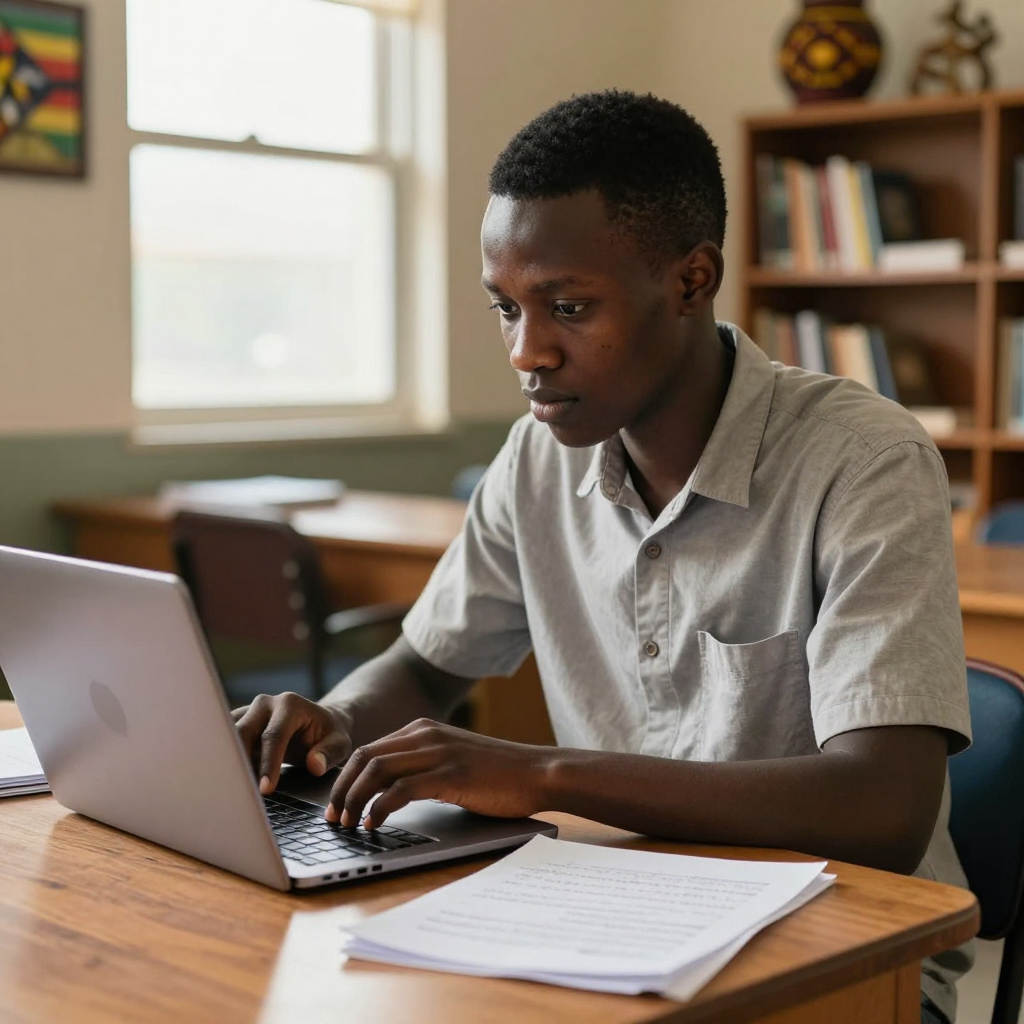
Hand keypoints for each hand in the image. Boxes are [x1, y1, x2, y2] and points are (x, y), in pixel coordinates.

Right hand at [232, 692, 353, 795]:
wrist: (320, 722)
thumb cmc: (330, 734)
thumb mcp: (340, 743)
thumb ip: (329, 753)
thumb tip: (315, 765)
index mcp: (290, 705)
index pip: (273, 736)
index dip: (268, 763)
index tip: (266, 789)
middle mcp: (265, 703)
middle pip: (242, 732)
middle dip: (240, 762)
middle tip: (242, 791)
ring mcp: (250, 711)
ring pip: (228, 735)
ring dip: (229, 760)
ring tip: (233, 788)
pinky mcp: (240, 722)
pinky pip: (225, 740)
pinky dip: (227, 760)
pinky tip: (231, 780)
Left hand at [328, 718, 554, 828]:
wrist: (537, 772)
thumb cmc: (499, 774)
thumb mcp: (453, 759)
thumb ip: (424, 765)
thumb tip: (389, 791)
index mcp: (424, 729)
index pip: (368, 749)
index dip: (345, 777)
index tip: (335, 803)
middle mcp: (426, 735)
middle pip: (364, 756)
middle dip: (341, 788)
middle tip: (333, 817)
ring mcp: (438, 752)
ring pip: (376, 770)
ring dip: (354, 799)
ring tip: (348, 823)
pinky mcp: (449, 774)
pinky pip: (401, 789)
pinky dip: (380, 807)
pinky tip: (374, 823)